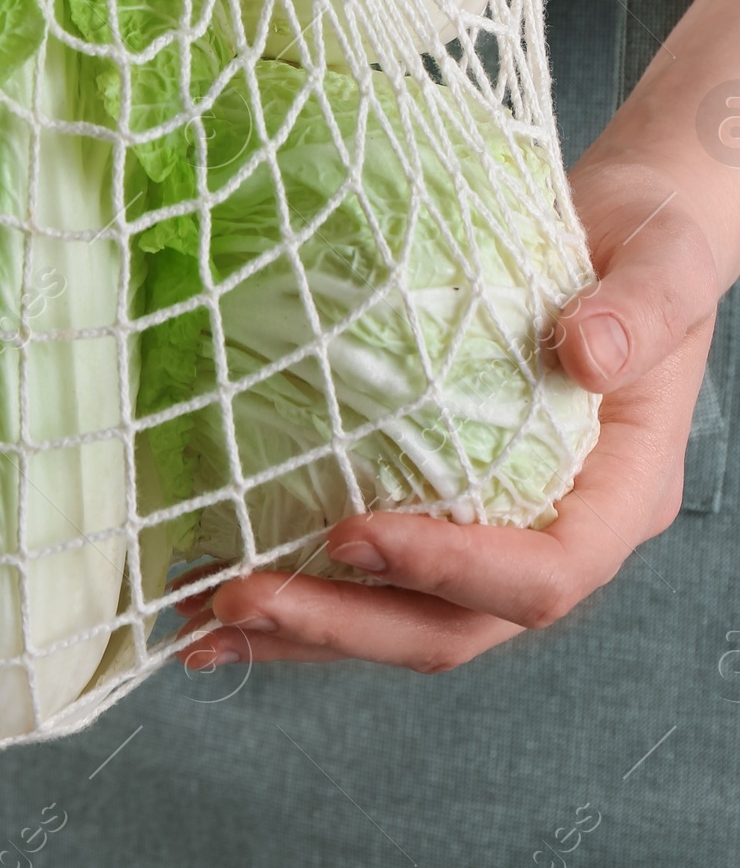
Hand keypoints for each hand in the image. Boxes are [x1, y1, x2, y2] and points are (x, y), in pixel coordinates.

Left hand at [175, 152, 723, 675]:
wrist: (627, 237)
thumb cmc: (648, 251)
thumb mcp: (664, 266)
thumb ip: (639, 312)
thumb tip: (587, 353)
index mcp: (620, 499)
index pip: (542, 575)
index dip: (448, 569)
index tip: (350, 532)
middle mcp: (560, 537)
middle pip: (453, 627)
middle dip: (344, 624)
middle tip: (239, 598)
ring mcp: (499, 535)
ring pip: (402, 620)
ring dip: (304, 629)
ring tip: (202, 623)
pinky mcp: (447, 510)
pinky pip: (376, 574)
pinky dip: (301, 585)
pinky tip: (218, 584)